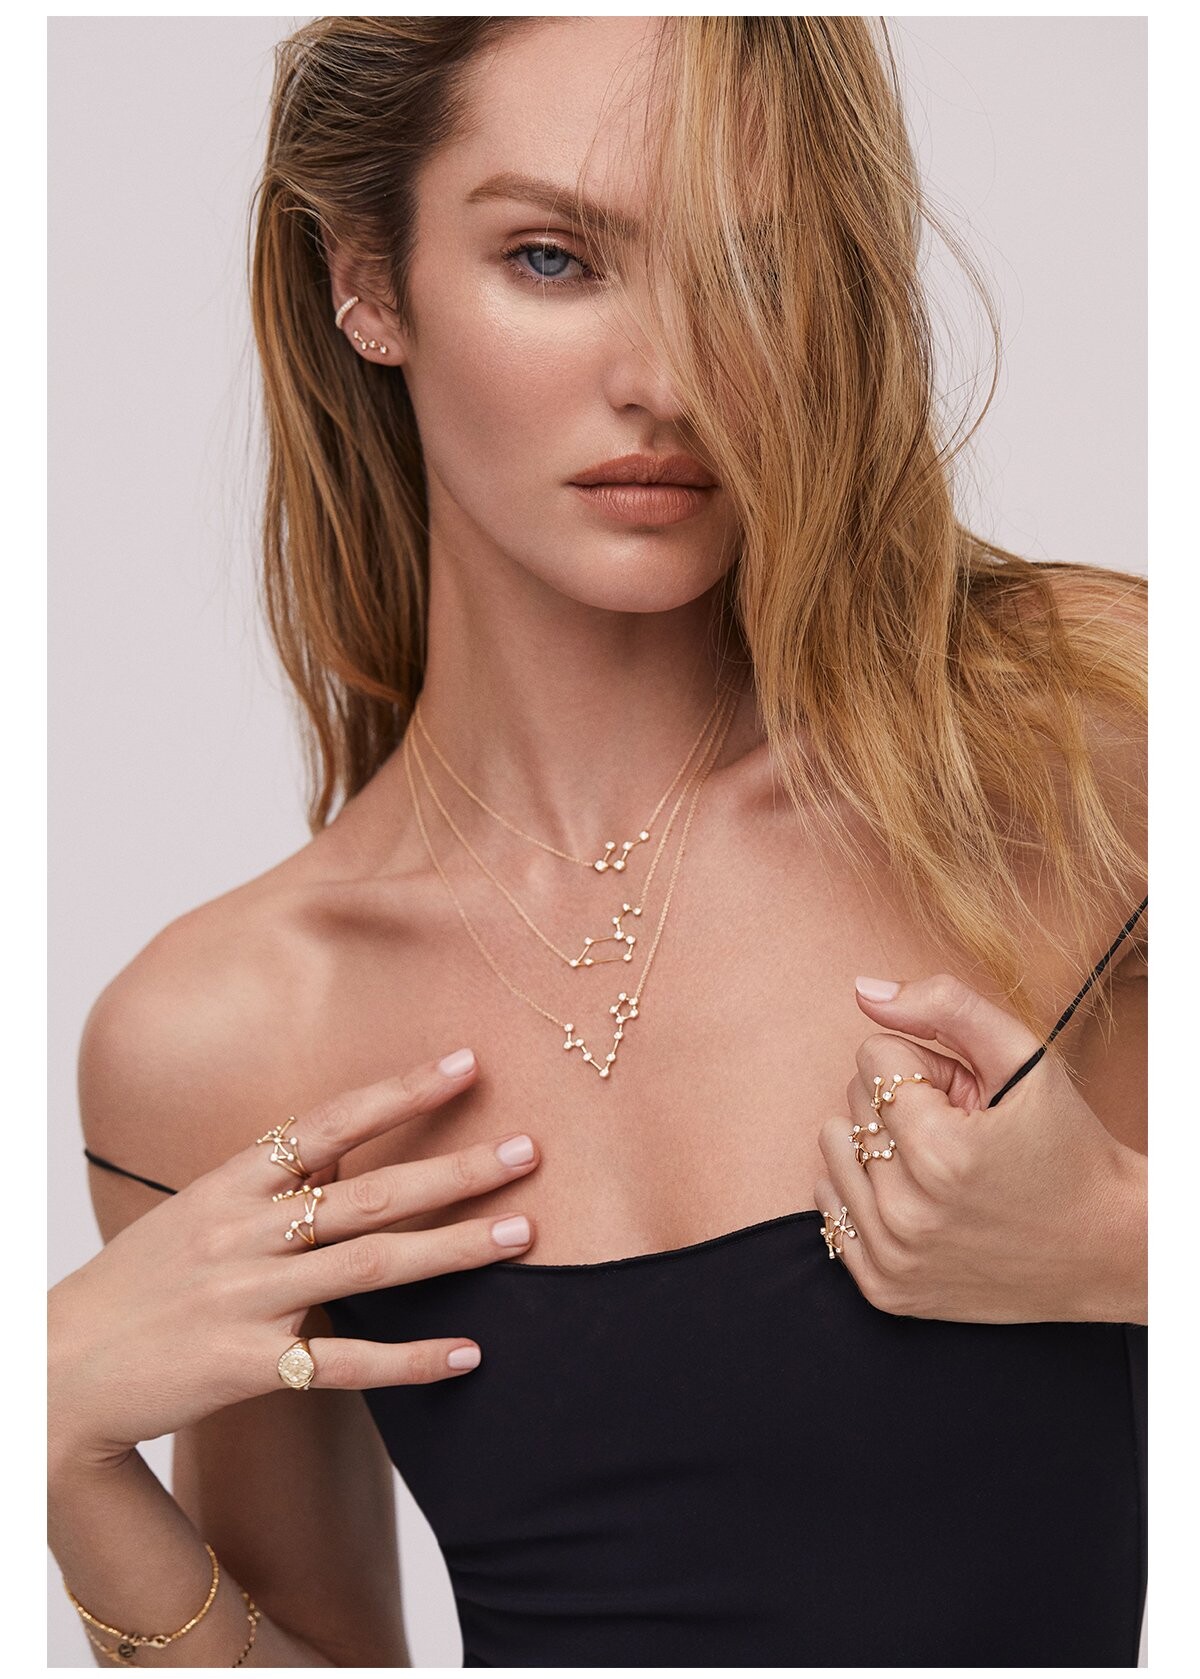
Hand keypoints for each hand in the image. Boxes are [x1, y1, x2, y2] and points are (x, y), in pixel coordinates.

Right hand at [50, 1050, 538, 1464]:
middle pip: (368, 1192)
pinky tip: (470, 1352)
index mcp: (232, 1183)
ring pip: (370, 1267)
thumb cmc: (140, 1283)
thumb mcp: (196, 1212)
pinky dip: (411, 1360)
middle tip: (529, 1150)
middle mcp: (244, 1233)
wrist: (59, 1368)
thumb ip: (270, 1185)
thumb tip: (347, 1152)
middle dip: (454, 1169)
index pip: (329, 1123)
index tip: (467, 1063)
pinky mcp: (246, 1368)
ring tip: (523, 1235)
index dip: (400, 1092)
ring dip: (453, 1250)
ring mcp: (246, 1299)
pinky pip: (344, 1364)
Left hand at [812, 973, 1136, 1323]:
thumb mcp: (1026, 1059)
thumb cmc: (1067, 1147)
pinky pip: (828, 1209)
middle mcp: (908, 1213)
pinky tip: (915, 1199)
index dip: (923, 1066)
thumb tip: (864, 990)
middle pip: (852, 1102)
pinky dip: (865, 1194)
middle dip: (902, 1104)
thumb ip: (946, 1006)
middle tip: (961, 1133)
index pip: (874, 1057)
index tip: (964, 1099)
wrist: (1105, 1248)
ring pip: (834, 1150)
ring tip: (938, 1165)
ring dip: (878, 1145)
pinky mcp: (887, 1291)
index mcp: (940, 1152)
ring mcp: (894, 1258)